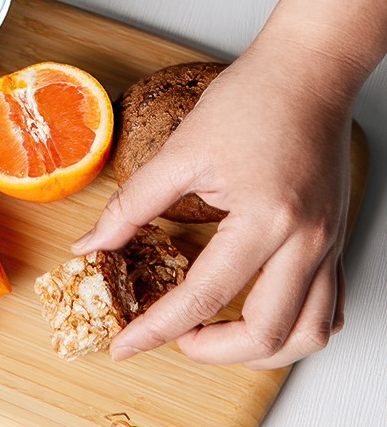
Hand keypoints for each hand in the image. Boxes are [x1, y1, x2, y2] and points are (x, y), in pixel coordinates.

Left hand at [73, 0, 386, 369]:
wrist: (307, 74)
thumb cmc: (250, 101)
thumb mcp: (180, 151)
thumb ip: (133, 205)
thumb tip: (91, 244)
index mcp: (264, 219)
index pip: (203, 295)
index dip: (156, 329)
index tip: (125, 346)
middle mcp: (305, 242)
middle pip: (266, 334)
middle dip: (212, 353)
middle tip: (171, 339)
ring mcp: (326, 244)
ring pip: (310, 334)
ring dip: (259, 351)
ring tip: (214, 339)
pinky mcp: (334, 239)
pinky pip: (329, 307)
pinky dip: (295, 328)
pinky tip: (262, 317)